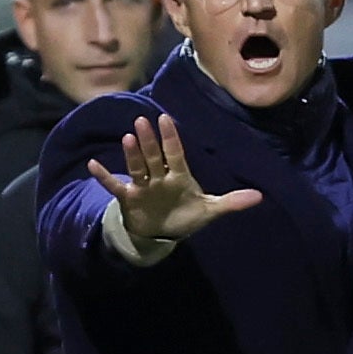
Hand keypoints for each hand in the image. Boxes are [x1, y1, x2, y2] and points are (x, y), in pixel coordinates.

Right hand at [87, 114, 261, 240]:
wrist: (162, 234)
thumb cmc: (185, 216)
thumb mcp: (210, 210)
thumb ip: (231, 202)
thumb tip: (259, 197)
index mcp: (179, 176)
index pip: (175, 154)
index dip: (170, 138)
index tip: (165, 118)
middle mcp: (159, 177)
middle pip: (153, 157)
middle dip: (149, 141)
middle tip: (142, 121)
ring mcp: (143, 187)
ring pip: (137, 168)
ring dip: (132, 155)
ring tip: (127, 138)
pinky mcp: (129, 199)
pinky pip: (115, 186)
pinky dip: (105, 177)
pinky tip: (93, 164)